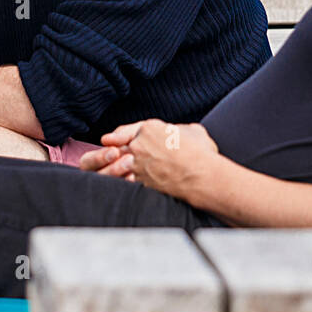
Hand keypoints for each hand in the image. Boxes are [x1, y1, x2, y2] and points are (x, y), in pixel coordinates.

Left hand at [85, 119, 221, 198]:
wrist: (202, 177)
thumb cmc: (201, 152)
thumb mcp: (193, 130)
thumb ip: (180, 129)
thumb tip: (180, 132)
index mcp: (149, 128)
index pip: (127, 130)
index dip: (118, 136)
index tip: (109, 140)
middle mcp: (139, 145)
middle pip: (121, 147)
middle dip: (117, 152)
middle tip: (112, 156)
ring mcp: (137, 165)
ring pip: (122, 165)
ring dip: (121, 167)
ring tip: (126, 172)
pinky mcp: (141, 182)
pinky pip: (129, 180)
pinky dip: (130, 181)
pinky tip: (134, 183)